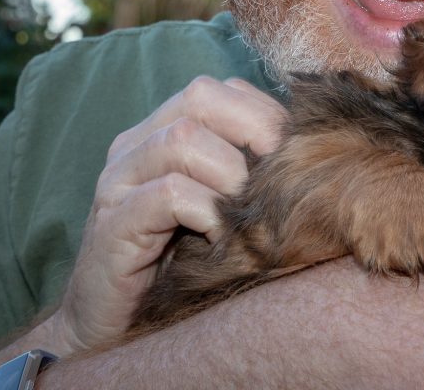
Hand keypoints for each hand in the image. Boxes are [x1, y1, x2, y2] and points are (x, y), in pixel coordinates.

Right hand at [48, 76, 285, 353]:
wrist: (113, 332)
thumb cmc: (184, 264)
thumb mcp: (224, 205)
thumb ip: (250, 168)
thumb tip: (314, 148)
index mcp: (163, 130)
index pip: (223, 90)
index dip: (267, 114)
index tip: (297, 155)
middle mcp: (135, 145)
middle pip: (201, 97)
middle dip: (255, 130)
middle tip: (278, 179)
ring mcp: (116, 182)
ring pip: (183, 139)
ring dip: (232, 175)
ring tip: (248, 214)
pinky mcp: (110, 225)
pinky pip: (168, 194)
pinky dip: (207, 211)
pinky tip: (220, 239)